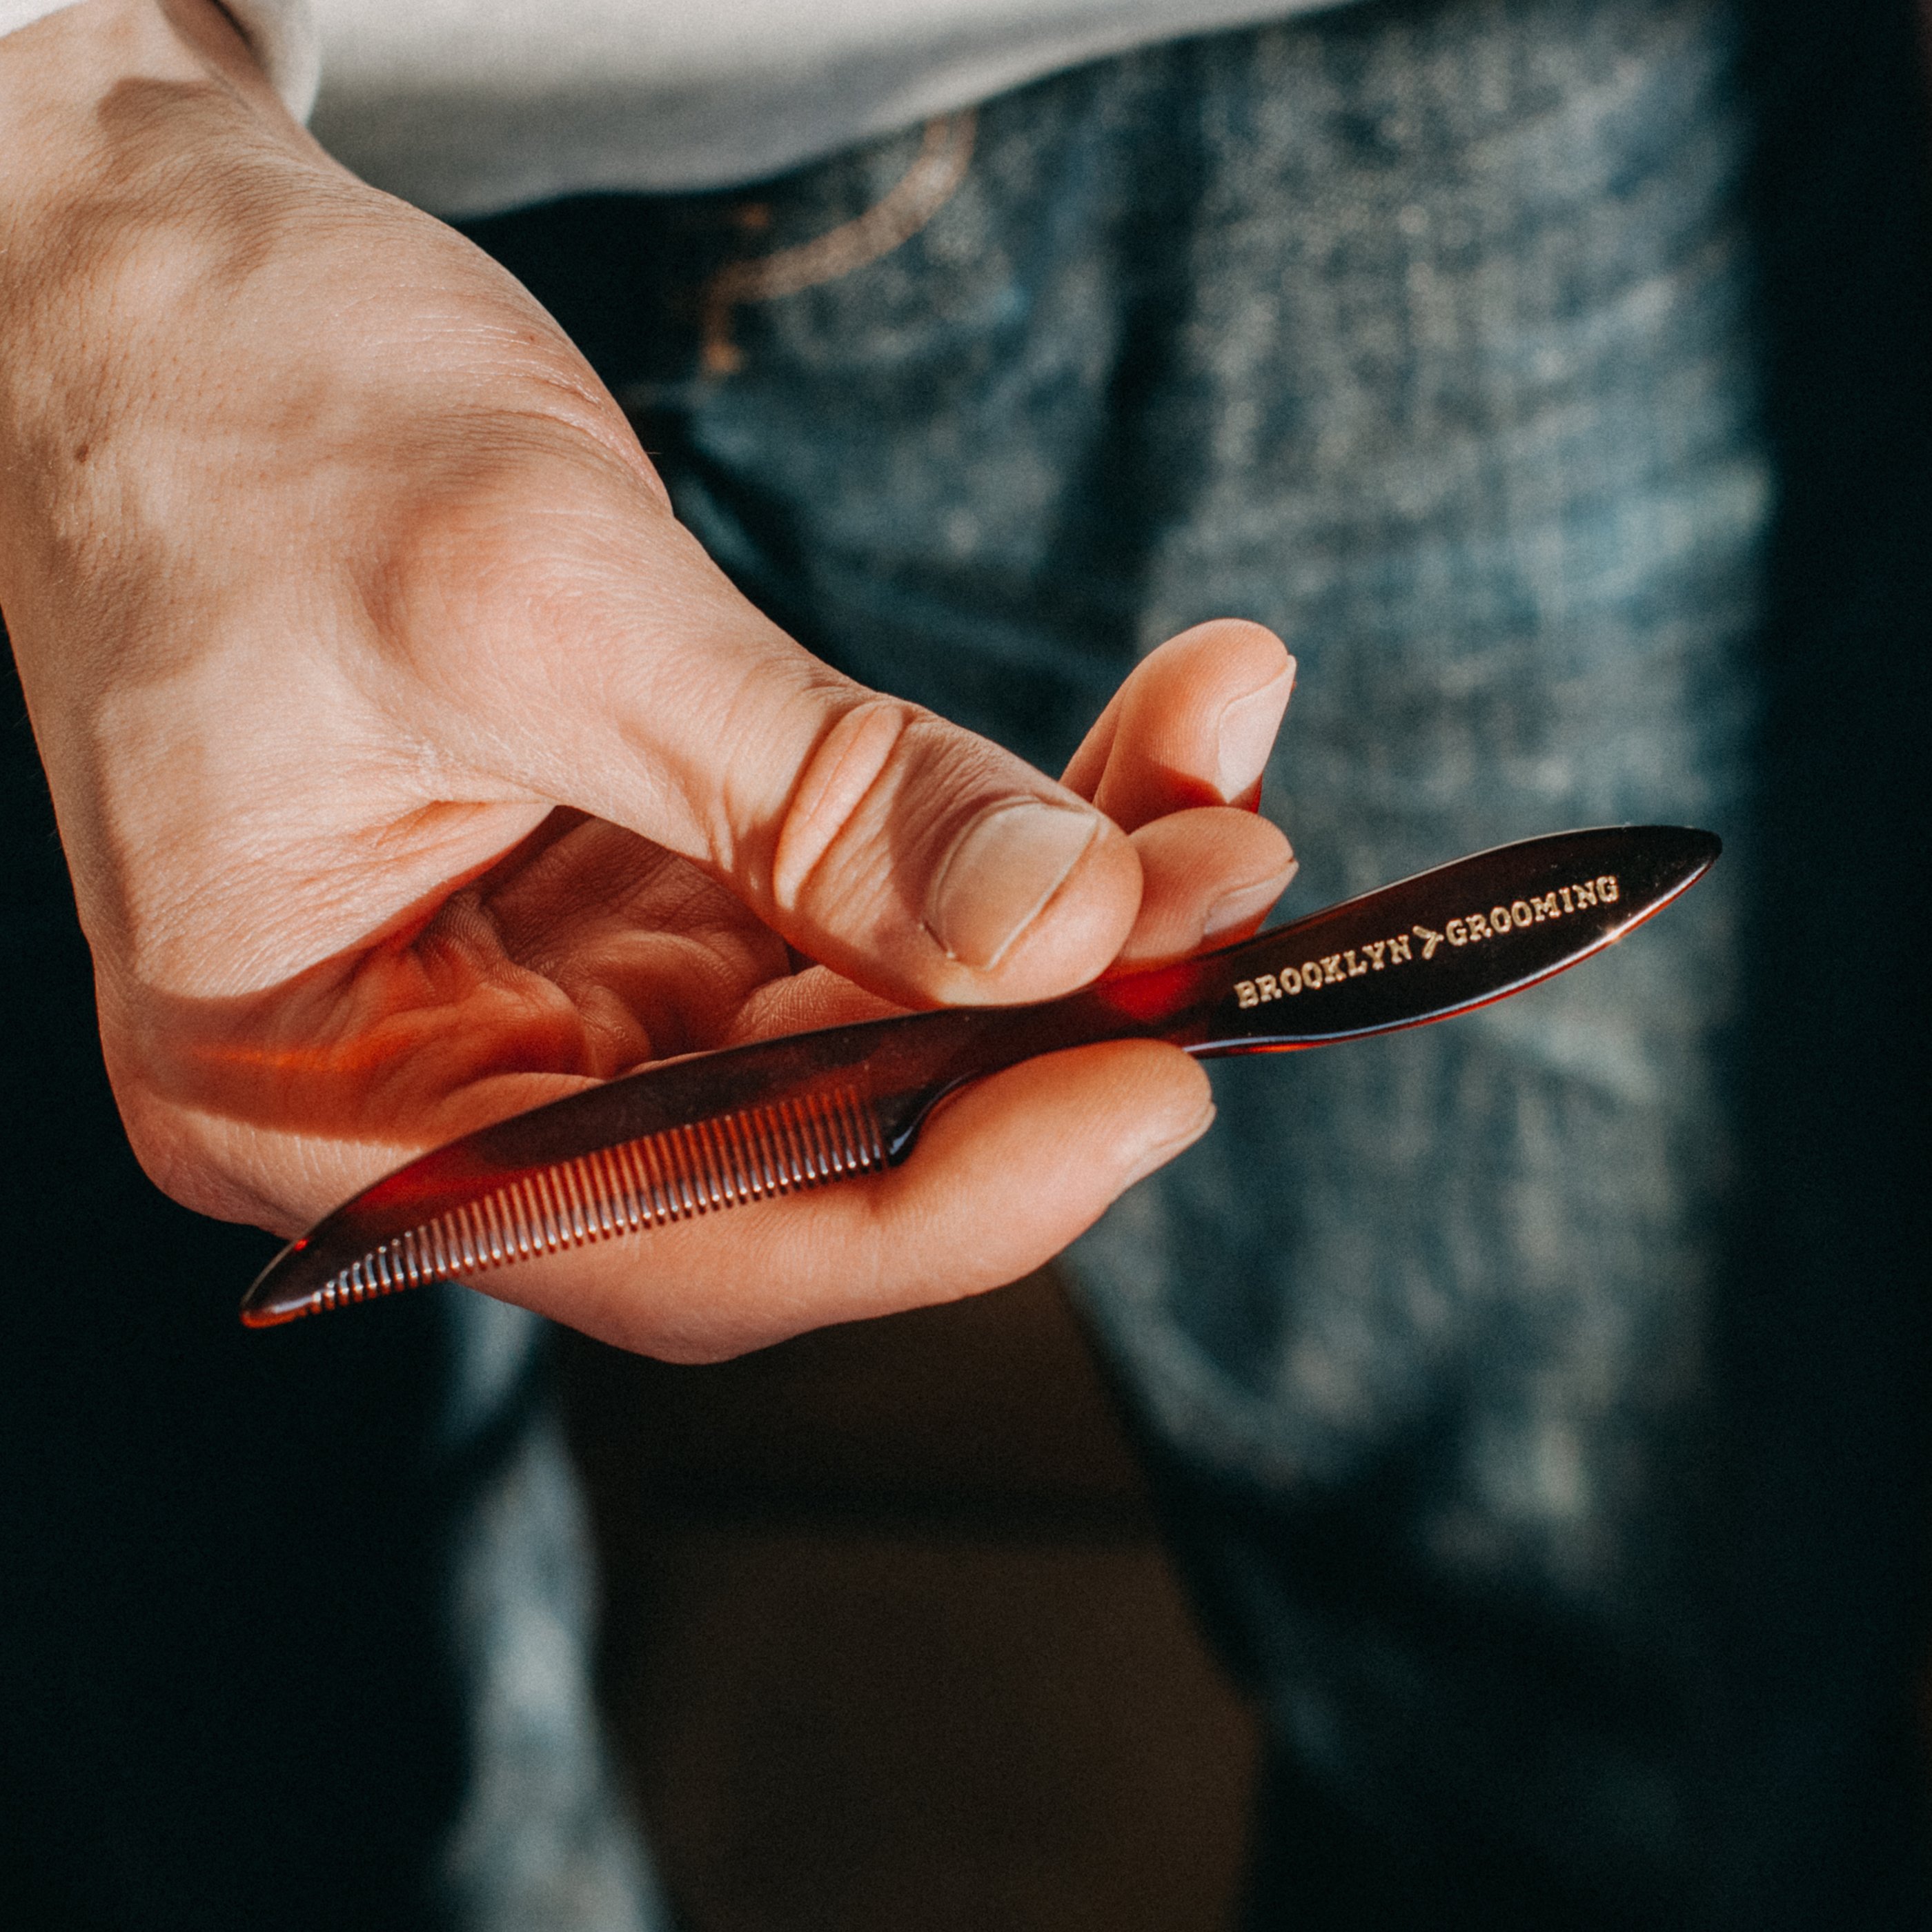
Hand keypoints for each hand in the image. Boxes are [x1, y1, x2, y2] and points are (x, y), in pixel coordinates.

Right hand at [0, 0, 1294, 1355]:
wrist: (148, 284)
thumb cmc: (239, 415)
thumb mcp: (531, 599)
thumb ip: (807, 793)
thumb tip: (1067, 932)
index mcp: (313, 1097)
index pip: (674, 1236)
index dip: (940, 1201)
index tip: (1156, 1090)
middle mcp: (437, 1083)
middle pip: (797, 1141)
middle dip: (1038, 1031)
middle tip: (1227, 898)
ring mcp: (545, 993)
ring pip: (856, 1027)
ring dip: (1057, 918)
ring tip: (1212, 783)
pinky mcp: (628, 892)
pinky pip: (848, 910)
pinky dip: (994, 838)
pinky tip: (1135, 758)